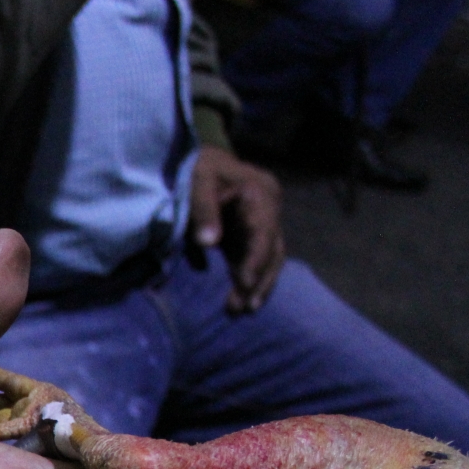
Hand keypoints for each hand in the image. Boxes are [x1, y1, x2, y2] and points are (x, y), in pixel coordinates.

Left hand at [189, 145, 284, 311]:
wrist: (196, 158)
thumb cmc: (196, 165)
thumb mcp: (196, 180)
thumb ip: (202, 210)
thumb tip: (208, 244)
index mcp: (261, 193)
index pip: (264, 233)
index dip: (255, 261)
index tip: (243, 284)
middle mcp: (268, 209)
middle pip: (272, 250)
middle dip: (258, 281)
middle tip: (243, 309)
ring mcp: (260, 222)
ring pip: (267, 257)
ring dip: (255, 284)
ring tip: (241, 310)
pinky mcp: (247, 233)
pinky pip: (252, 259)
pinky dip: (246, 277)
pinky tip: (238, 298)